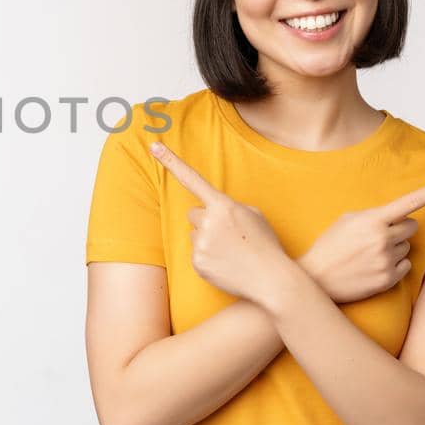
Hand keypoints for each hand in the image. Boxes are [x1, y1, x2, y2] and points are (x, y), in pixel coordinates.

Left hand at [149, 141, 293, 304]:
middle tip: (229, 235)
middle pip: (193, 214)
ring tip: (230, 251)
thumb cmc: (264, 244)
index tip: (153, 146)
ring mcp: (201, 243)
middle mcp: (208, 222)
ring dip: (207, 239)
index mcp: (223, 205)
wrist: (270, 279)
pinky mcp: (197, 262)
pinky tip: (225, 263)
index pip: (192, 179)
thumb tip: (210, 211)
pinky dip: (207, 257)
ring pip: (194, 234)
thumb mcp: (253, 215)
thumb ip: (228, 207)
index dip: (171, 161)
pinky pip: (195, 253)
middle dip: (206, 221)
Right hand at [298, 178, 424, 302]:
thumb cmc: (329, 246)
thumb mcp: (346, 221)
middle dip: (401, 228)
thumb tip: (396, 216)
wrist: (315, 278)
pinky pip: (406, 266)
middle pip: (412, 226)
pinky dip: (394, 265)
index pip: (409, 202)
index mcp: (372, 220)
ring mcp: (386, 260)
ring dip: (394, 248)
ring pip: (408, 247)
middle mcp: (383, 239)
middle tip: (380, 235)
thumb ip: (373, 215)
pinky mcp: (388, 279)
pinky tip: (374, 266)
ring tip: (370, 254)